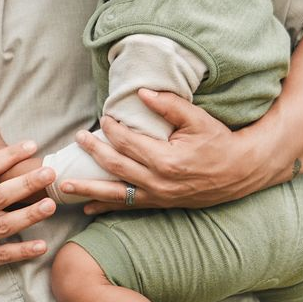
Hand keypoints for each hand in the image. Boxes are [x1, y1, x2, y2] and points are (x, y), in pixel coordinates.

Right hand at [0, 134, 54, 293]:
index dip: (10, 155)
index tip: (30, 145)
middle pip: (1, 193)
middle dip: (28, 182)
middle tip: (50, 172)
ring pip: (6, 223)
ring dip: (31, 214)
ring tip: (50, 205)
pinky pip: (3, 254)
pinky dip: (23, 251)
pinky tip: (41, 246)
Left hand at [61, 91, 262, 212]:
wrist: (238, 172)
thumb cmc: (219, 142)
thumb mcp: (198, 120)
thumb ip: (169, 106)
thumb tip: (140, 93)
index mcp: (166, 160)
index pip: (128, 142)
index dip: (112, 129)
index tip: (103, 119)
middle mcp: (157, 182)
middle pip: (114, 165)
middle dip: (93, 151)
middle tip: (77, 138)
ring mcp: (156, 196)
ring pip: (113, 193)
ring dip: (87, 189)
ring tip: (63, 185)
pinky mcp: (157, 204)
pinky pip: (125, 207)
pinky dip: (104, 208)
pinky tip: (86, 209)